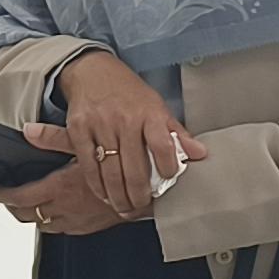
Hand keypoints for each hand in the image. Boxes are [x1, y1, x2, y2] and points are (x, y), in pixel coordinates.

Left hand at [0, 120, 126, 235]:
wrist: (150, 193)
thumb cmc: (122, 167)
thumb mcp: (85, 145)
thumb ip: (54, 138)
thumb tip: (29, 130)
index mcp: (60, 188)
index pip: (19, 197)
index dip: (2, 194)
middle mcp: (65, 209)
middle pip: (26, 215)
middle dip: (12, 206)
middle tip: (7, 195)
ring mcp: (76, 221)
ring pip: (43, 225)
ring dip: (32, 214)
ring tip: (29, 202)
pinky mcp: (88, 227)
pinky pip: (62, 229)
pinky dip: (53, 221)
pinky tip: (56, 210)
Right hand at [53, 50, 195, 223]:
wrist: (92, 71)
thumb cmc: (128, 92)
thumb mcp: (157, 106)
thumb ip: (177, 133)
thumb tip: (199, 154)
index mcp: (150, 113)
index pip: (163, 146)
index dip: (167, 169)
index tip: (168, 181)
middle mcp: (125, 119)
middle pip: (134, 168)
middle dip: (138, 195)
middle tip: (140, 207)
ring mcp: (100, 125)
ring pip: (110, 172)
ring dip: (118, 197)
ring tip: (124, 207)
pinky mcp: (79, 130)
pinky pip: (88, 166)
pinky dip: (97, 185)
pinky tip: (104, 194)